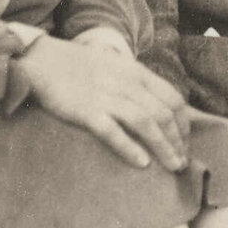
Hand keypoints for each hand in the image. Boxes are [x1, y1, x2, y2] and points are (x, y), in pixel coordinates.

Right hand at [19, 34, 191, 170]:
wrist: (42, 60)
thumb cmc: (79, 68)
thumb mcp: (116, 68)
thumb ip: (136, 85)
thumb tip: (156, 109)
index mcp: (137, 73)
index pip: (173, 99)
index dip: (184, 124)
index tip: (185, 144)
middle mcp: (127, 84)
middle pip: (163, 114)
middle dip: (178, 141)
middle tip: (183, 163)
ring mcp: (107, 97)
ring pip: (146, 123)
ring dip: (164, 147)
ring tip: (173, 166)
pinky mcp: (86, 111)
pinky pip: (113, 132)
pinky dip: (130, 148)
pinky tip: (143, 164)